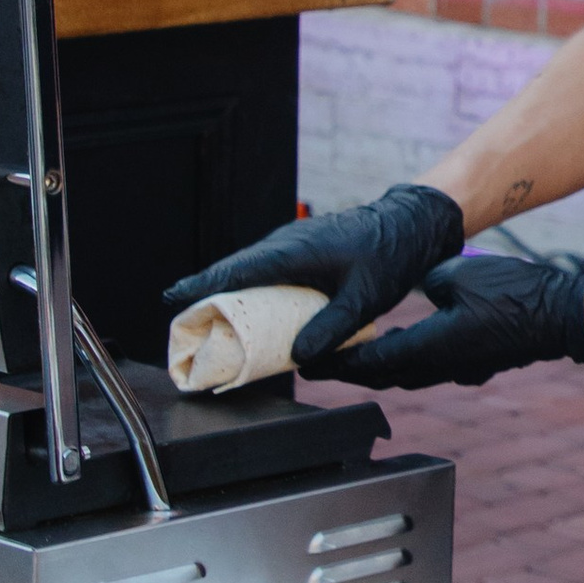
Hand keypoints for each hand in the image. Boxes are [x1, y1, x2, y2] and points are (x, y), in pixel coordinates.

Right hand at [165, 182, 467, 375]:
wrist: (412, 224)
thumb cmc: (390, 254)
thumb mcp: (364, 298)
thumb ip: (330, 328)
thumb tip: (297, 358)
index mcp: (293, 251)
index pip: (235, 270)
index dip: (201, 286)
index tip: (171, 299)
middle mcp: (285, 245)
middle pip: (234, 273)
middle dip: (205, 296)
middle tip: (183, 325)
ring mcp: (292, 246)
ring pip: (249, 273)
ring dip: (228, 295)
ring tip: (207, 324)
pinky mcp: (302, 253)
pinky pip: (267, 273)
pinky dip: (252, 291)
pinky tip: (250, 313)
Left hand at [340, 249, 583, 389]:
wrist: (563, 315)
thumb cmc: (516, 295)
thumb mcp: (459, 274)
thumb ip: (428, 282)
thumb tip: (421, 286)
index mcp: (430, 348)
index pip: (370, 363)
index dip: (337, 364)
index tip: (311, 365)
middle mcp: (442, 367)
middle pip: (384, 376)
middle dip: (352, 371)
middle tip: (323, 365)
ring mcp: (461, 370)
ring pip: (408, 375)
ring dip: (380, 368)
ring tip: (356, 357)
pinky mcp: (476, 365)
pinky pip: (432, 368)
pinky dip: (409, 361)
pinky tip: (407, 347)